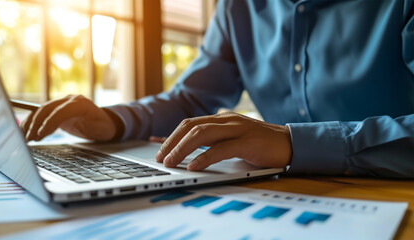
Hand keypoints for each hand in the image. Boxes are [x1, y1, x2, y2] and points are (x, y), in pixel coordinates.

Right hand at [21, 95, 117, 141]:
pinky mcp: (57, 109)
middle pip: (48, 108)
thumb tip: (78, 128)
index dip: (49, 122)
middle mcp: (70, 100)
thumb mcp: (100, 128)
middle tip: (28, 139)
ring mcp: (63, 103)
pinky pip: (42, 114)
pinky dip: (34, 122)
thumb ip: (87, 127)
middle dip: (36, 123)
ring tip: (25, 137)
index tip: (40, 134)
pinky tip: (27, 132)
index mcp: (81, 103)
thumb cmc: (104, 127)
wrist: (107, 122)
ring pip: (42, 110)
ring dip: (31, 123)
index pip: (61, 110)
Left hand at [155, 112, 291, 170]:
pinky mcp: (247, 142)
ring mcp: (237, 129)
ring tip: (171, 162)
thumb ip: (213, 142)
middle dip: (172, 142)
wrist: (291, 143)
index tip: (159, 148)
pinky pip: (221, 149)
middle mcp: (227, 120)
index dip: (172, 135)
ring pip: (202, 134)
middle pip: (191, 127)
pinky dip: (204, 158)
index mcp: (222, 119)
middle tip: (161, 158)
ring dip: (183, 149)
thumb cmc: (260, 144)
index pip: (190, 123)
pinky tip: (194, 166)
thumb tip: (190, 152)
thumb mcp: (233, 140)